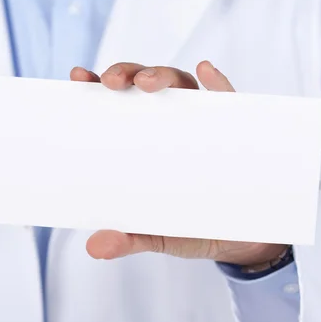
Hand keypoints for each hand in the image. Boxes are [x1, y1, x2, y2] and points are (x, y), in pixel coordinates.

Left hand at [70, 61, 287, 267]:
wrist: (243, 241)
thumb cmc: (192, 226)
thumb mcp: (159, 233)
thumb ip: (129, 237)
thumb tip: (94, 247)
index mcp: (145, 136)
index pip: (117, 102)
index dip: (96, 84)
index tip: (77, 76)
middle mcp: (171, 120)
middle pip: (146, 83)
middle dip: (127, 74)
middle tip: (113, 82)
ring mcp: (203, 120)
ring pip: (181, 84)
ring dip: (163, 75)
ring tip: (149, 83)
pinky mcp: (235, 128)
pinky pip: (229, 100)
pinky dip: (218, 83)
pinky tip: (207, 73)